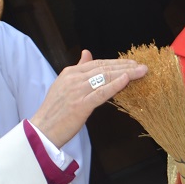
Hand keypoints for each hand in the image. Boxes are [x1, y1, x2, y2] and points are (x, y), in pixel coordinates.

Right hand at [30, 50, 146, 147]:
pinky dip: (115, 85)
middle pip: (104, 68)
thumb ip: (78, 69)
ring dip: (126, 73)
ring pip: (105, 77)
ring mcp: (77, 91)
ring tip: (141, 72)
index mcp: (69, 72)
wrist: (42, 131)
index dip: (116, 62)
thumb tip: (87, 53)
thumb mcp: (63, 84)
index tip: (131, 63)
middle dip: (125, 66)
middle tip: (142, 66)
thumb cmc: (54, 111)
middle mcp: (73, 78)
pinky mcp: (81, 105)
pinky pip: (101, 92)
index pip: (97, 63)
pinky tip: (127, 80)